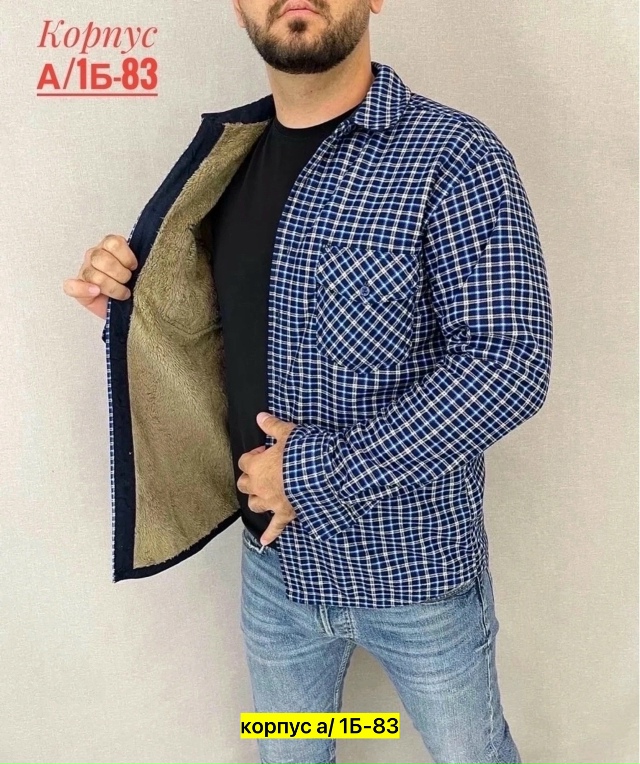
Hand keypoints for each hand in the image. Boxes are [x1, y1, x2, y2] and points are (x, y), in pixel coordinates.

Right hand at [62, 234, 137, 319]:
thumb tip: (139, 263)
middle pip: (101, 258)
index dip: (126, 257)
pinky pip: (71, 286)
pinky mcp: (77, 288)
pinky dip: (83, 289)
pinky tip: (96, 292)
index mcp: (110, 246)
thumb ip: (138, 261)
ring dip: (111, 286)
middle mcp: (95, 256)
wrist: (130, 307)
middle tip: (128, 281)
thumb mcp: (140, 270)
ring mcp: (85, 271)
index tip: (134, 267)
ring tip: (122, 293)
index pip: (113, 242)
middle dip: (119, 273)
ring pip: (91, 273)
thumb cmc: (135, 286)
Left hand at [237, 412, 296, 545]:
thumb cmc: (303, 453)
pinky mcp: (285, 514)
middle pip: (244, 484)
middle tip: (263, 471)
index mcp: (257, 466)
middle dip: (250, 478)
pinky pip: (275, 528)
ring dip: (256, 499)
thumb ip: (272, 426)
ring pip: (254, 504)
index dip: (253, 455)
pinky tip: (265, 542)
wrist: (321, 474)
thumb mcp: (288, 433)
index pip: (244, 461)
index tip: (265, 451)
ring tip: (263, 495)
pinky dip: (270, 535)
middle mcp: (259, 486)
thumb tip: (260, 416)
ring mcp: (271, 502)